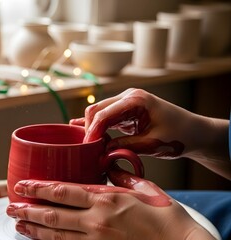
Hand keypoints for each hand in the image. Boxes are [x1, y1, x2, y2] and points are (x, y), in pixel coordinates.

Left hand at [6, 167, 215, 239]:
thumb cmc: (165, 215)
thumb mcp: (141, 187)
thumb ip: (118, 176)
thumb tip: (105, 166)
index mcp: (105, 199)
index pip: (62, 191)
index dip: (37, 188)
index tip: (21, 185)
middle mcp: (96, 221)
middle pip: (53, 214)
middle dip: (28, 210)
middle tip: (11, 206)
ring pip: (56, 235)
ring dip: (34, 228)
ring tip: (18, 224)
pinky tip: (40, 239)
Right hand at [69, 88, 230, 178]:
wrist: (196, 133)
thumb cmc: (180, 135)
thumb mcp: (152, 144)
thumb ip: (126, 146)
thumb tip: (102, 151)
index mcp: (136, 100)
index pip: (104, 114)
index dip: (92, 131)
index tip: (86, 147)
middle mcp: (128, 97)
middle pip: (97, 110)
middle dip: (88, 128)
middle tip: (84, 148)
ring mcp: (126, 103)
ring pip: (98, 113)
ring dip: (90, 127)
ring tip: (83, 144)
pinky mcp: (125, 112)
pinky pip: (105, 117)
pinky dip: (95, 125)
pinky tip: (80, 131)